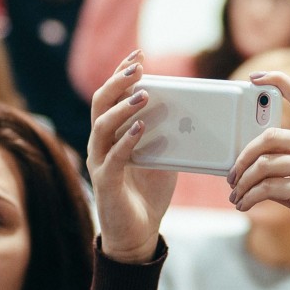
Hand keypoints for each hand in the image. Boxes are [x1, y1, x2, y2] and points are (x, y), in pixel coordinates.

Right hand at [87, 52, 176, 262]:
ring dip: (123, 108)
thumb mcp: (163, 159)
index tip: (138, 55)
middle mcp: (100, 144)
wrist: (137, 234)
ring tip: (143, 94)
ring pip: (102, 126)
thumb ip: (168, 137)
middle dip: (118, 82)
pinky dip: (127, 141)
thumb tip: (190, 115)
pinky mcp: (106, 182)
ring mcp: (100, 162)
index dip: (121, 74)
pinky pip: (114, 157)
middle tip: (138, 66)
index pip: (111, 97)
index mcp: (111, 135)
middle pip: (100, 104)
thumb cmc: (146, 194)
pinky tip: (141, 129)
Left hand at [226, 70, 289, 268]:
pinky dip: (248, 198)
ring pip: (263, 165)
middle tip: (232, 173)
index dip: (279, 82)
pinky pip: (266, 188)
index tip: (256, 78)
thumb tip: (249, 162)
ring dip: (242, 183)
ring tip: (236, 195)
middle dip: (243, 155)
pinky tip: (244, 206)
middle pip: (270, 136)